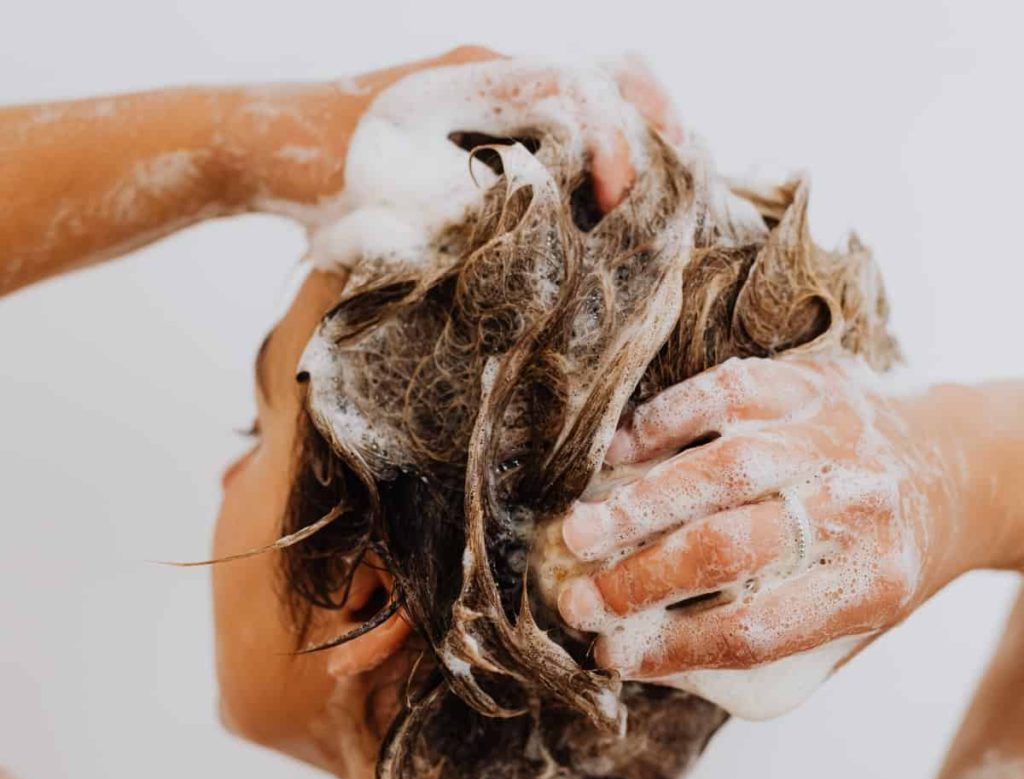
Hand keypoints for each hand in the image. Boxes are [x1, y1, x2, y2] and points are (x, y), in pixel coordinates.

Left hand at [224, 49, 682, 214]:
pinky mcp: (489, 118)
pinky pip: (566, 121)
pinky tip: (615, 198)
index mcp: (472, 80)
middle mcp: (491, 73)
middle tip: (678, 184)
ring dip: (636, 136)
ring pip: (594, 93)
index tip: (617, 203)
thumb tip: (551, 239)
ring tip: (661, 194)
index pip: (576, 90)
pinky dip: (604, 153)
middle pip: (606, 73)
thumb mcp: (391, 204)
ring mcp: (491, 92)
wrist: (268, 143)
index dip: (614, 143)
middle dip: (653, 124)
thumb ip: (470, 212)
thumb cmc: (318, 172)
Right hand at [556, 354, 969, 677]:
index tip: (613, 654)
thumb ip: (771, 640)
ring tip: (581, 530)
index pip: (755, 630)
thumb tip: (650, 645)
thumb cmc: (886, 553)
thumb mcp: (856, 619)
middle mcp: (857, 508)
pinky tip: (620, 452)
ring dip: (640, 504)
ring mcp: (833, 436)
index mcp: (871, 584)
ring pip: (723, 468)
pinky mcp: (810, 381)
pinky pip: (726, 392)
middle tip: (579, 600)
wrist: (958, 464)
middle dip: (640, 581)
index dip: (672, 649)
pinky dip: (663, 421)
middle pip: (730, 550)